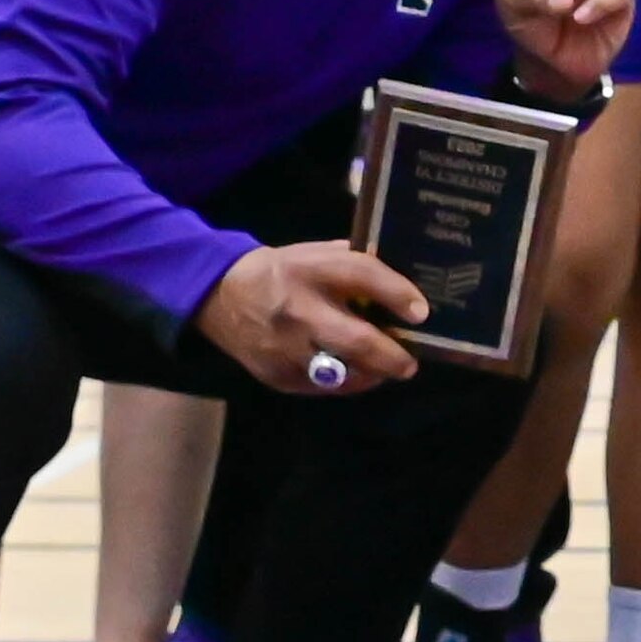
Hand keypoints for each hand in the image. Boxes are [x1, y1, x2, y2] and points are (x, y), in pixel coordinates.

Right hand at [191, 240, 426, 394]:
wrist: (219, 296)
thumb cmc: (283, 272)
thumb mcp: (315, 254)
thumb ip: (354, 265)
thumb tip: (403, 286)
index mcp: (309, 269)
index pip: (361, 275)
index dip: (396, 293)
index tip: (421, 312)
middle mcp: (297, 309)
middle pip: (355, 339)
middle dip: (390, 356)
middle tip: (410, 363)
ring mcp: (285, 348)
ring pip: (341, 373)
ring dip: (370, 374)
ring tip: (386, 368)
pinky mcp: (277, 375)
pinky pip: (322, 387)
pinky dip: (344, 382)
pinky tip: (355, 373)